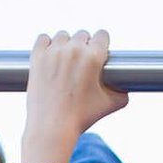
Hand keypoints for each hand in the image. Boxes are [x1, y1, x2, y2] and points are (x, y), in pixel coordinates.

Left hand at [20, 28, 126, 162]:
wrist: (52, 127)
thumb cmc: (82, 118)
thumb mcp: (111, 105)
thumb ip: (123, 91)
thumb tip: (125, 85)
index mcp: (93, 57)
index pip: (102, 35)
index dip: (101, 45)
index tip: (98, 53)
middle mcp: (73, 50)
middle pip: (82, 35)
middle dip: (83, 47)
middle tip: (81, 65)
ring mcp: (53, 52)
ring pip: (63, 36)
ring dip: (65, 45)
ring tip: (65, 63)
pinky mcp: (37, 56)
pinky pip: (44, 38)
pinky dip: (47, 46)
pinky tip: (50, 57)